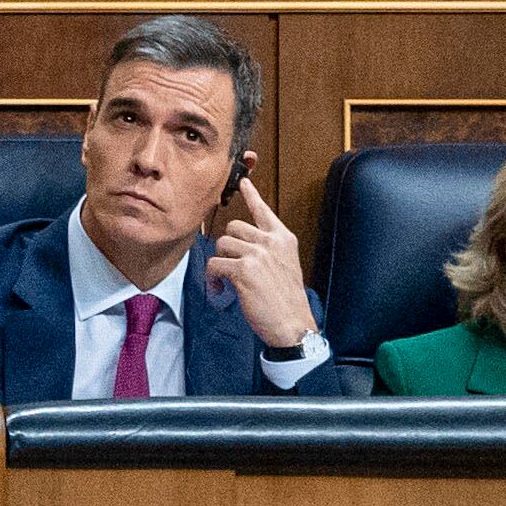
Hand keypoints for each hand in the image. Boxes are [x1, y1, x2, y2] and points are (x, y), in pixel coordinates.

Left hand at [208, 177, 316, 352]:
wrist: (293, 324)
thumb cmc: (285, 300)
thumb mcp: (284, 266)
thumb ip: (268, 250)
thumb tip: (241, 244)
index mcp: (283, 239)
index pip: (263, 211)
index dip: (251, 196)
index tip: (243, 181)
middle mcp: (271, 242)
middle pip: (232, 227)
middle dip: (227, 247)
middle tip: (231, 268)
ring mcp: (258, 254)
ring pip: (221, 244)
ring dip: (219, 264)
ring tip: (227, 282)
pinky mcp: (244, 270)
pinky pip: (214, 264)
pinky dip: (212, 279)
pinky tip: (222, 291)